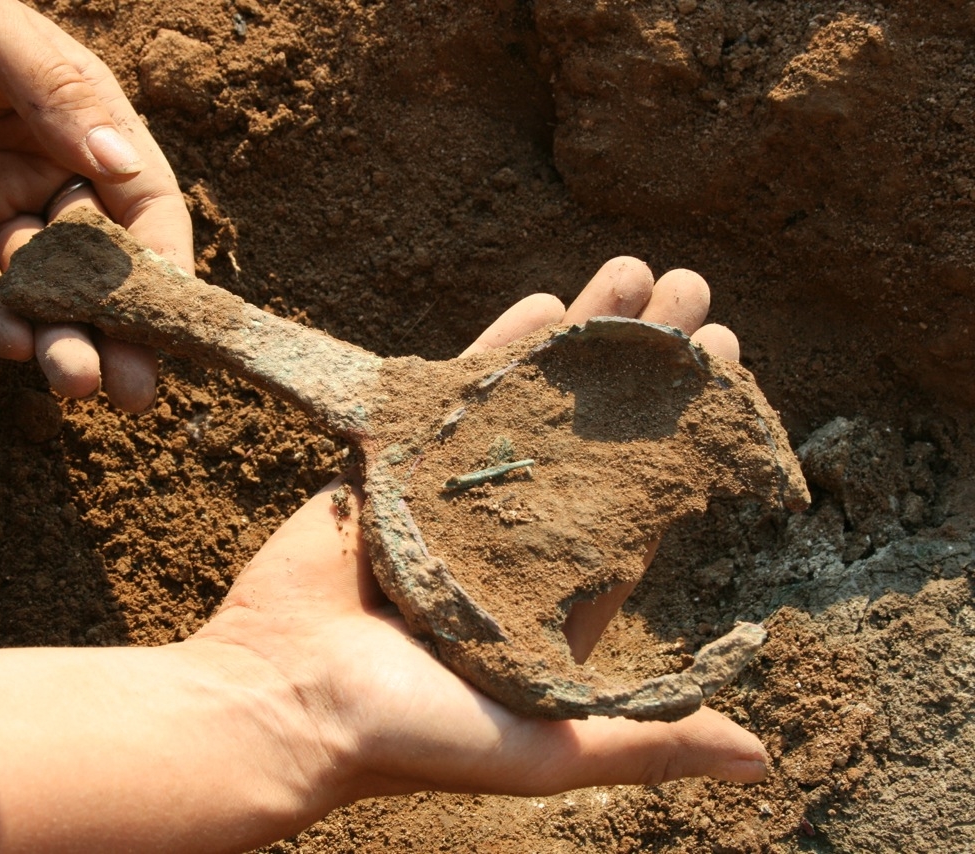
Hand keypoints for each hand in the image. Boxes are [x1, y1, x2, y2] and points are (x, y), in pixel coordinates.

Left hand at [0, 0, 191, 407]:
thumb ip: (54, 92)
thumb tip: (121, 165)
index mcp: (82, 123)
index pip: (145, 204)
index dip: (164, 262)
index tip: (177, 317)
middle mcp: (49, 173)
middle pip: (101, 265)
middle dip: (121, 328)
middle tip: (135, 389)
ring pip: (41, 288)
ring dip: (61, 335)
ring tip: (75, 381)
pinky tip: (13, 346)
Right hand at [193, 258, 762, 806]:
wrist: (278, 702)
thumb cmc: (412, 737)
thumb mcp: (545, 747)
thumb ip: (648, 744)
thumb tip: (765, 763)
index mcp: (559, 599)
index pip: (645, 501)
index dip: (690, 434)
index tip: (728, 362)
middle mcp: (515, 539)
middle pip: (600, 435)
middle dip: (646, 365)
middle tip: (693, 291)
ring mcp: (455, 494)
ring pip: (532, 403)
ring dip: (582, 338)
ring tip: (632, 271)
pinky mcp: (397, 465)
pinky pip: (456, 395)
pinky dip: (498, 348)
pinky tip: (547, 302)